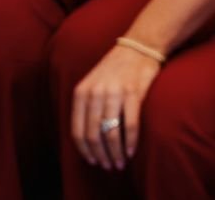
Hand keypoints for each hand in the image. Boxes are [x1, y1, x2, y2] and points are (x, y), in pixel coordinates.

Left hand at [70, 43, 160, 170]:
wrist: (137, 48)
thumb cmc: (113, 70)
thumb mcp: (92, 84)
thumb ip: (86, 107)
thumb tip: (87, 142)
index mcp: (81, 92)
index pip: (77, 131)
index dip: (84, 151)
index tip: (92, 162)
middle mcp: (96, 92)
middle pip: (94, 135)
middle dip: (101, 156)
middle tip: (108, 166)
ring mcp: (115, 92)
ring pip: (111, 133)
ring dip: (115, 153)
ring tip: (119, 163)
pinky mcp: (134, 93)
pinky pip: (130, 125)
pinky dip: (130, 142)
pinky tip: (131, 152)